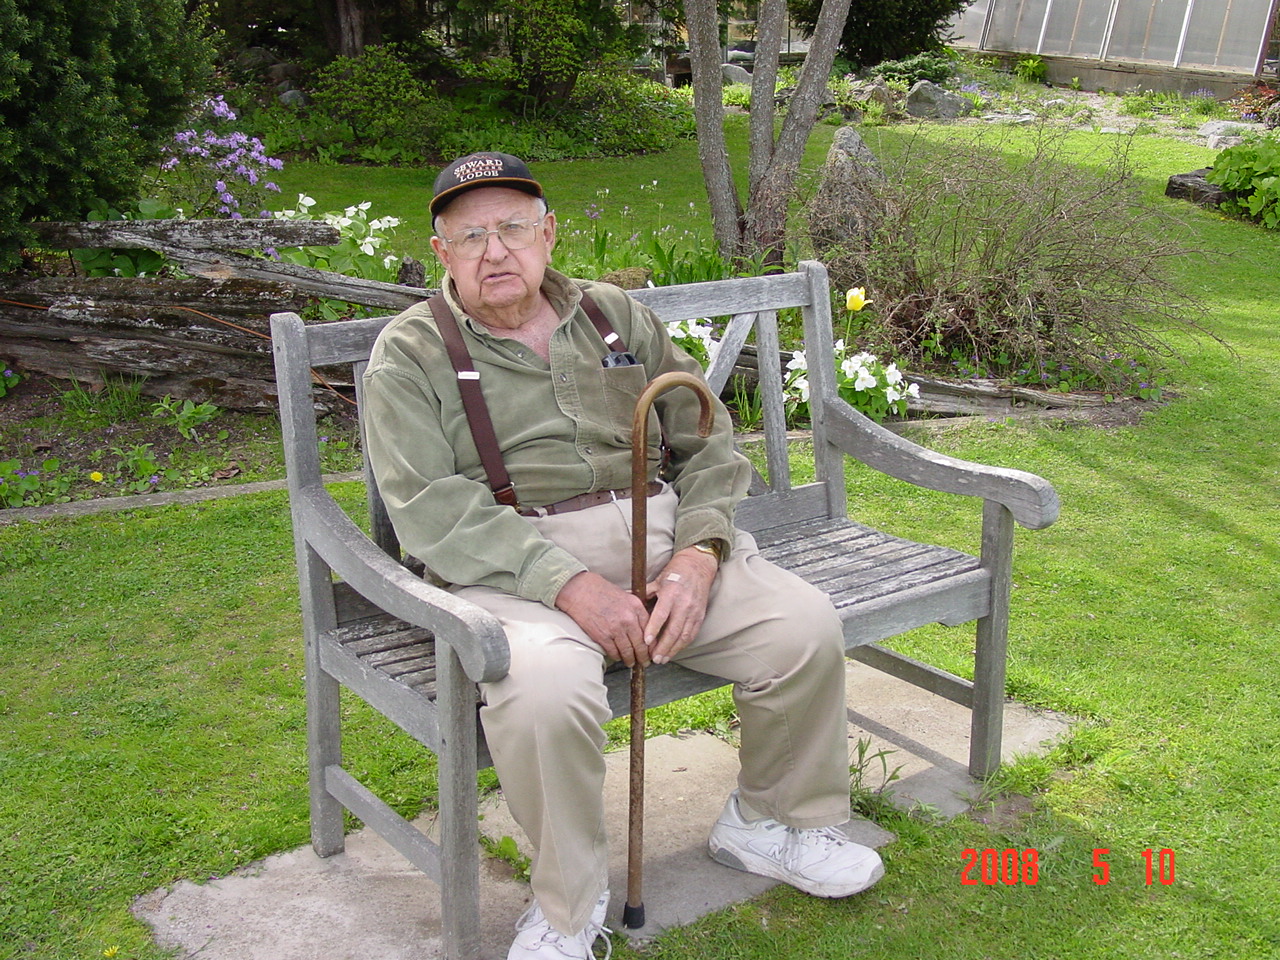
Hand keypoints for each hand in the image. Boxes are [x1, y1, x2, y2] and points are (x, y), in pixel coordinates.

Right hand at [554, 571, 651, 666]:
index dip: (652, 644)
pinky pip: (614, 652)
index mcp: (636, 607)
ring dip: (631, 660)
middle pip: (641, 644)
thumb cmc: (601, 591)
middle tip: (645, 662)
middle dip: (644, 656)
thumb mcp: (625, 596)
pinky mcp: (602, 636)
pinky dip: (617, 656)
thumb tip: (642, 626)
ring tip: (632, 663)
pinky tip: (618, 657)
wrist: (580, 590)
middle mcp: (628, 619)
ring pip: (628, 651)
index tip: (652, 650)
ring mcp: (616, 629)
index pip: (650, 630)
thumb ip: (635, 610)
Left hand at [643, 547, 718, 664]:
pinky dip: (682, 645)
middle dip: (663, 646)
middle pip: (673, 630)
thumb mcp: (657, 581)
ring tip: (662, 659)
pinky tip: (673, 652)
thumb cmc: (674, 573)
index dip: (654, 629)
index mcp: (670, 593)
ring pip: (684, 635)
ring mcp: (694, 611)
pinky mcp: (700, 616)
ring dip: (673, 650)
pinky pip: (692, 634)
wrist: (697, 567)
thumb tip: (625, 599)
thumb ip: (643, 593)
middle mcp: (684, 604)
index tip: (645, 642)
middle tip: (653, 658)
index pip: (662, 614)